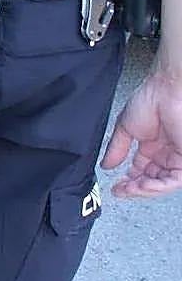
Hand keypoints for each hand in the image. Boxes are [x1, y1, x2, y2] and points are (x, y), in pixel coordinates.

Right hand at [101, 67, 181, 197]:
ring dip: (144, 190)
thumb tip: (106, 165)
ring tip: (130, 189)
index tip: (116, 187)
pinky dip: (158, 186)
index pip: (142, 171)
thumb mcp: (125, 128)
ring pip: (163, 184)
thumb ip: (116, 149)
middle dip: (135, 188)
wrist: (166, 90)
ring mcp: (177, 157)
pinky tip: (143, 186)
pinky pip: (174, 181)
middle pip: (152, 180)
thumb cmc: (150, 99)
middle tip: (121, 190)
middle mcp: (166, 153)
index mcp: (152, 146)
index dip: (129, 181)